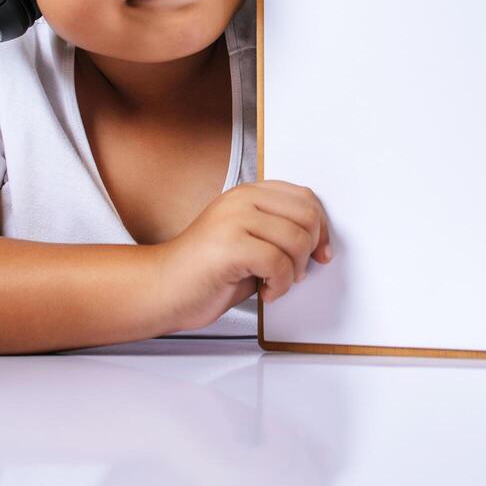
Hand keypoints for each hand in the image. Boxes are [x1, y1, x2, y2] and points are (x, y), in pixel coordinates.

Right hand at [154, 180, 332, 332]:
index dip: (321, 227)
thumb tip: (319, 240)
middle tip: (294, 272)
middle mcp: (242, 200)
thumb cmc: (206, 270)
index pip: (304, 197)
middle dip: (309, 251)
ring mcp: (234, 219)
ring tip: (275, 283)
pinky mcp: (231, 245)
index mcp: (248, 193)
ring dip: (294, 273)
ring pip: (296, 241)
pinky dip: (280, 286)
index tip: (320, 252)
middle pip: (306, 217)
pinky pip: (279, 264)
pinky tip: (265, 292)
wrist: (164, 288)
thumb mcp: (247, 239)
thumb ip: (277, 230)